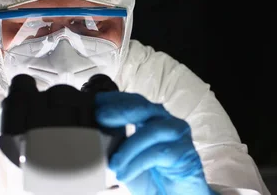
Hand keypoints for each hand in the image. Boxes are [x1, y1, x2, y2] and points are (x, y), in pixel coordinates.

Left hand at [95, 92, 218, 194]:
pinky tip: (124, 175)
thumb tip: (90, 133)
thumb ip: (113, 142)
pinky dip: (137, 164)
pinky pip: (158, 153)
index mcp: (150, 118)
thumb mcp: (125, 157)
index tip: (94, 104)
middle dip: (121, 111)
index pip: (132, 101)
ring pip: (151, 130)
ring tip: (113, 166)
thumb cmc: (148, 176)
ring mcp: (178, 135)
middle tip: (100, 118)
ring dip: (128, 148)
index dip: (114, 100)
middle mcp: (166, 121)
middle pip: (144, 107)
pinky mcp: (186, 152)